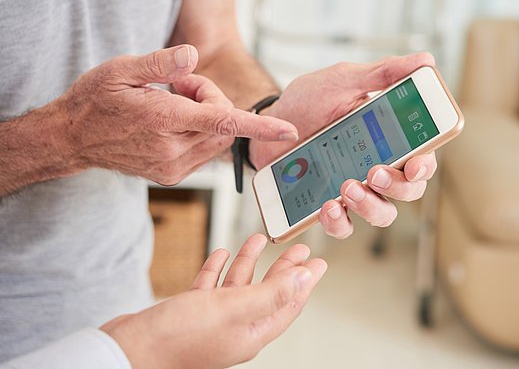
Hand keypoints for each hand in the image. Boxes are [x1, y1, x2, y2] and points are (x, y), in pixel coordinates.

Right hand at [55, 45, 297, 184]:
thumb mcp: (120, 69)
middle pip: (225, 122)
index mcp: (162, 120)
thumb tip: (193, 55)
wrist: (73, 138)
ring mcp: (173, 167)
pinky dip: (201, 131)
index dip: (260, 127)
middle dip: (213, 99)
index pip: (222, 121)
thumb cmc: (96, 100)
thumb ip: (160, 62)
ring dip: (208, 116)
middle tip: (179, 84)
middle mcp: (171, 149)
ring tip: (173, 101)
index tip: (289, 132)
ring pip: (219, 137)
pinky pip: (206, 150)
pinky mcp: (172, 175)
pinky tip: (173, 121)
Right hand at [101, 234, 326, 368]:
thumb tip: (305, 281)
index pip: (288, 304)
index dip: (305, 282)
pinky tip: (221, 253)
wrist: (128, 350)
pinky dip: (218, 269)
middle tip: (298, 247)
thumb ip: (271, 293)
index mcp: (252, 332)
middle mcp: (235, 328)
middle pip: (267, 292)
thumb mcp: (233, 308)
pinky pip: (210, 287)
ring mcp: (212, 321)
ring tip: (259, 239)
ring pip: (237, 287)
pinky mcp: (190, 313)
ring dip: (249, 262)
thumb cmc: (178, 337)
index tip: (318, 263)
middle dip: (283, 268)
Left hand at [249, 53, 438, 237]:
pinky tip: (328, 206)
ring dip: (371, 206)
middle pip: (409, 190)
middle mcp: (378, 166)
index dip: (425, 166)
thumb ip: (383, 74)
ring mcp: (355, 188)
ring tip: (347, 187)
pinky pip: (344, 226)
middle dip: (397, 187)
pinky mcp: (329, 205)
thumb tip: (425, 60)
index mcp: (390, 138)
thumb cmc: (309, 100)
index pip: (422, 157)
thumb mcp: (344, 81)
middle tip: (373, 172)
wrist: (268, 121)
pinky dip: (339, 222)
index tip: (416, 165)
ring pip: (382, 213)